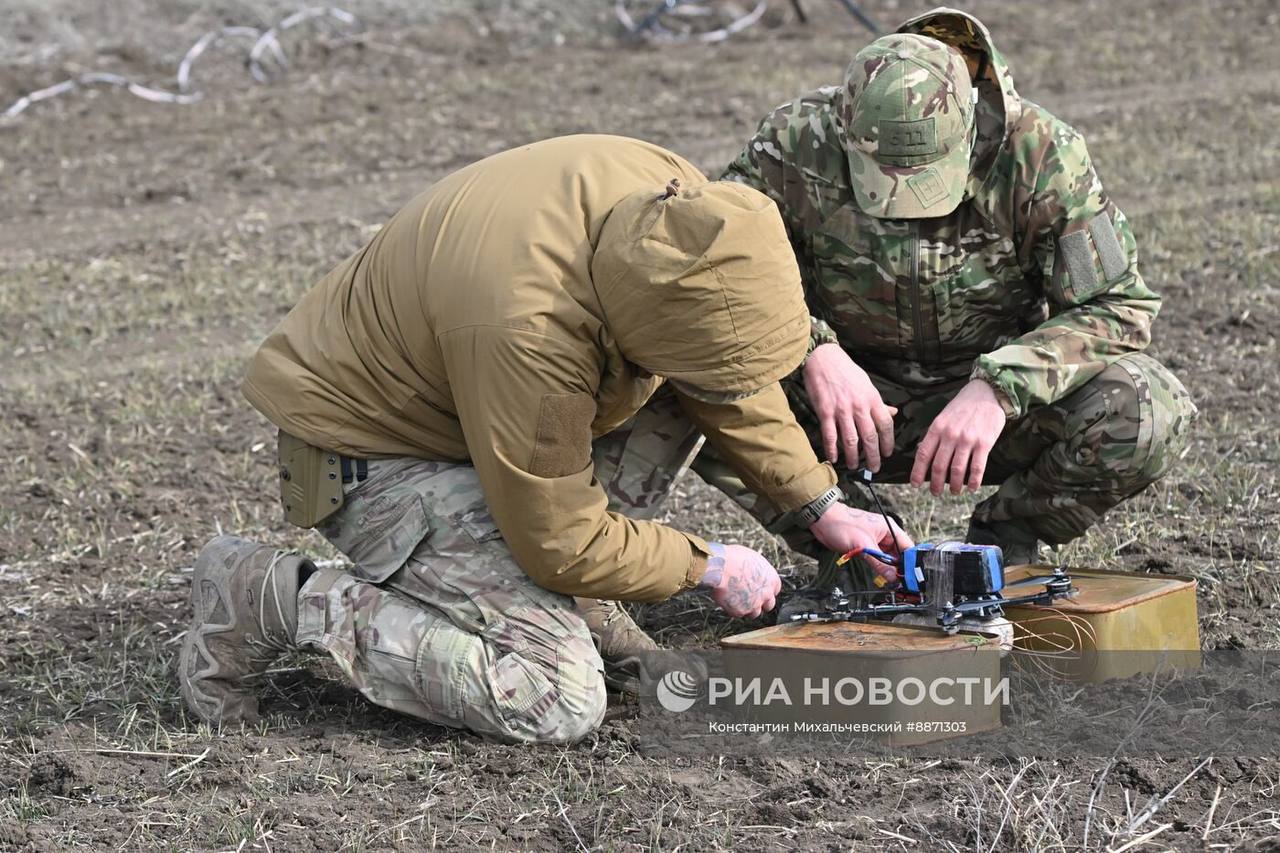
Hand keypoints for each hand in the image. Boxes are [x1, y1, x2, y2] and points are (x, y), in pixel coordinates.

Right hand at [698, 543, 780, 618]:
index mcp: (772, 580)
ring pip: (754, 613)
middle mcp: (766, 594)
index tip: (759, 588)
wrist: (721, 567)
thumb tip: (754, 572)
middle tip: (749, 596)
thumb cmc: (734, 558)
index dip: (766, 589)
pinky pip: (737, 613)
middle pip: (768, 605)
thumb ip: (758, 571)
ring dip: (747, 607)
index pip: (775, 590)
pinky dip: (733, 608)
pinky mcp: (740, 611)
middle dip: (760, 601)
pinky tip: (727, 598)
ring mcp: (754, 605)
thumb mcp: (753, 559)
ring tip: (736, 598)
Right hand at [802, 343, 896, 471]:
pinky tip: (834, 458)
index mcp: (872, 399)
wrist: (823, 358)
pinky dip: (832, 449)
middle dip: (873, 456)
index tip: (887, 453)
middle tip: (874, 467)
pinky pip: (830, 435)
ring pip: (851, 440)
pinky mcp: (825, 411)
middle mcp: (859, 406)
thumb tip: (893, 413)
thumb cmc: (846, 371)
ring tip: (854, 466)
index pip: (885, 425)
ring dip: (853, 457)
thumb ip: (878, 402)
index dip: (888, 442)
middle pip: (870, 437)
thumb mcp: (867, 384)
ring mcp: (841, 410)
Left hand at [809, 503, 913, 584]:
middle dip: (900, 567)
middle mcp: (885, 534)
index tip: (911, 575)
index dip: (911, 561)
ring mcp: (876, 541)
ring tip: (893, 581)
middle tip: (902, 582)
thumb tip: (892, 576)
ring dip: (890, 568)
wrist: (823, 520)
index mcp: (889, 528)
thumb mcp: (863, 545)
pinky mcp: (866, 546)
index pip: (908, 547)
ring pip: (888, 558)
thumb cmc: (842, 524)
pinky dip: (880, 567)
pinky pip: (878, 559)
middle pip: (899, 554)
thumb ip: (879, 562)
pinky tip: (882, 575)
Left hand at [911, 379, 1006, 495]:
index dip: (917, 472)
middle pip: (939, 466)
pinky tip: (972, 487)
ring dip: (954, 485)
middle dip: (935, 483)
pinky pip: (977, 467)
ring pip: (957, 470)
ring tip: (954, 491)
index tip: (915, 484)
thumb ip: (934, 435)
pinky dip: (973, 481)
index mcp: (937, 428)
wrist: (987, 393)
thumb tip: (922, 452)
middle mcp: (950, 435)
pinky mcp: (984, 443)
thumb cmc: (963, 406)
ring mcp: (967, 439)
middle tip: (935, 493)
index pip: (923, 454)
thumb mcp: (942, 417)